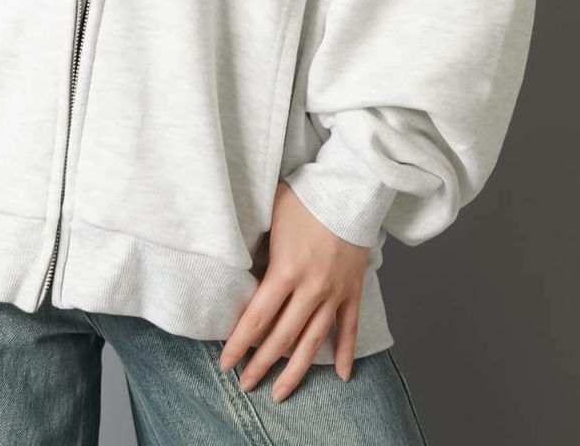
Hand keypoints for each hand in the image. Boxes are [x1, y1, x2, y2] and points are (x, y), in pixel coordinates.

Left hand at [218, 181, 370, 401]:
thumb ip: (255, 242)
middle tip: (246, 385)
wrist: (349, 187)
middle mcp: (311, 289)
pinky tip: (341, 375)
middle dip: (260, 365)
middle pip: (282, 338)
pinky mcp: (353, 289)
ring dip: (295, 371)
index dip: (240, 344)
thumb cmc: (306, 196)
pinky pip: (349, 328)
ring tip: (281, 392)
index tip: (226, 363)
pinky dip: (345, 352)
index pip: (257, 318)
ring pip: (313, 342)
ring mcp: (334, 292)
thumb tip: (235, 259)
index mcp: (286, 270)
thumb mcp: (270, 214)